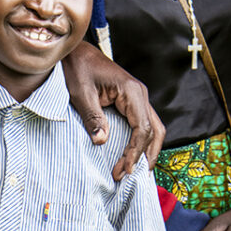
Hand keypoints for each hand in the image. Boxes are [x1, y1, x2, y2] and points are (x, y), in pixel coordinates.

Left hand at [63, 40, 164, 178]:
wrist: (75, 54)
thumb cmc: (77, 69)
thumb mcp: (81, 94)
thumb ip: (93, 117)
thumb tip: (102, 141)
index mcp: (132, 91)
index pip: (142, 128)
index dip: (135, 152)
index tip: (125, 170)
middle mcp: (139, 95)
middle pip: (154, 130)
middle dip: (144, 155)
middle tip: (129, 176)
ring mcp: (137, 99)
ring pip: (153, 129)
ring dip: (146, 151)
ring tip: (134, 171)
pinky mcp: (130, 103)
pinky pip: (143, 125)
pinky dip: (141, 142)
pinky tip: (132, 157)